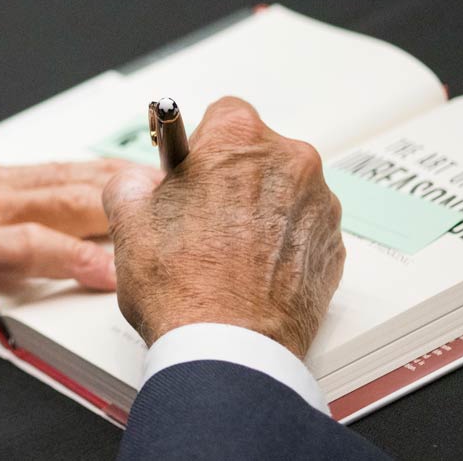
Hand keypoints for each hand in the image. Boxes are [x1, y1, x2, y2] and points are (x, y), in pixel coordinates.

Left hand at [0, 133, 136, 415]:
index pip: (23, 246)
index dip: (74, 258)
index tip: (121, 268)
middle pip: (54, 200)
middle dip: (115, 204)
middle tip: (173, 206)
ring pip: (52, 175)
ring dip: (106, 178)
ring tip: (161, 178)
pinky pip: (35, 169)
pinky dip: (77, 168)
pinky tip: (105, 172)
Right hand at [102, 96, 345, 357]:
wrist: (227, 348)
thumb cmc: (183, 286)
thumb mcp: (128, 219)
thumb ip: (132, 182)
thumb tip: (141, 184)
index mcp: (239, 139)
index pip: (223, 113)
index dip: (200, 145)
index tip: (189, 170)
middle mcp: (290, 162)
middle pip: (258, 152)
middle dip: (231, 175)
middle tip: (200, 215)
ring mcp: (319, 206)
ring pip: (283, 190)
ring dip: (259, 209)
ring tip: (225, 250)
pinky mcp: (334, 248)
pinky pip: (303, 229)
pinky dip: (281, 242)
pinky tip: (250, 269)